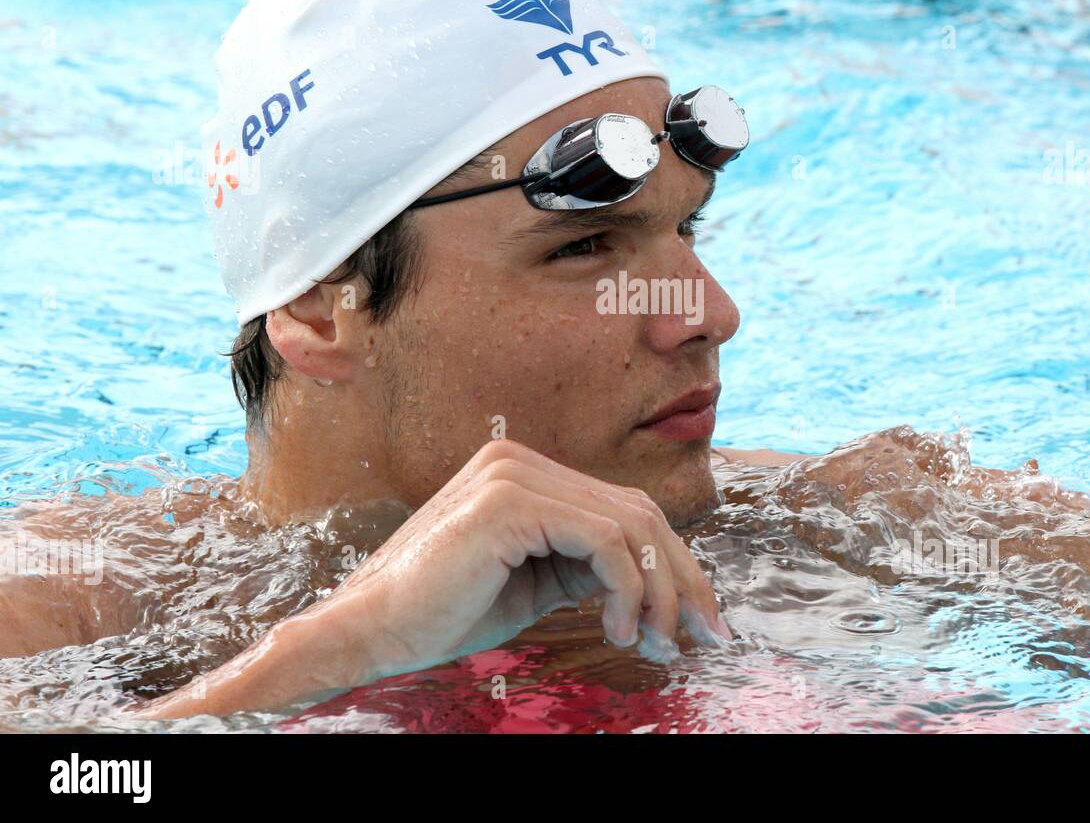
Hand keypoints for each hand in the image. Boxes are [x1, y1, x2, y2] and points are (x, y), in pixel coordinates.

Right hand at [326, 438, 732, 684]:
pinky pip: (604, 541)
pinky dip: (627, 589)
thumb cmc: (444, 614)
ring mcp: (513, 474)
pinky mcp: (510, 501)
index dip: (671, 564)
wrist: (373, 631)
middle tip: (702, 634)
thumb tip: (654, 579)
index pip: (623, 508)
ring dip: (658, 592)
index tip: (697, 620)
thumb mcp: (536, 582)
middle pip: (637, 512)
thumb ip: (586, 564)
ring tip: (654, 643)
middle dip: (680, 578)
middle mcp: (519, 460)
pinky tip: (617, 629)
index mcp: (522, 472)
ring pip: (630, 526)